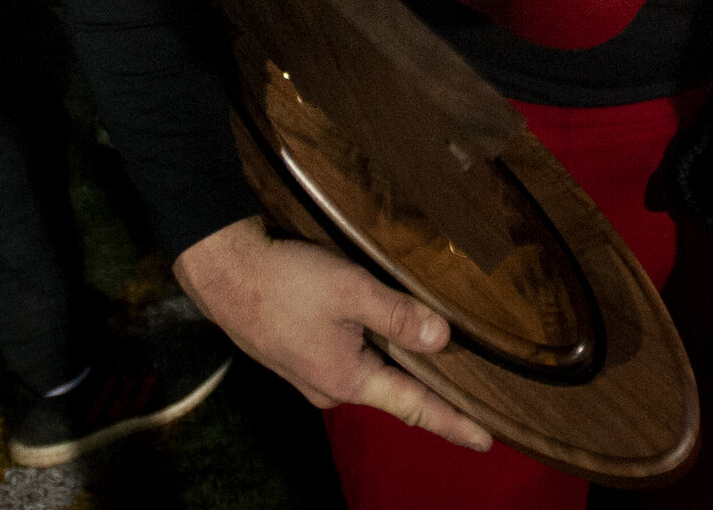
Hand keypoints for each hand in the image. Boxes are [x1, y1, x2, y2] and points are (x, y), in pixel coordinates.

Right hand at [172, 216, 493, 452]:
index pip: (414, 407)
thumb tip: (443, 340)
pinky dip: (379, 352)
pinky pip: (353, 359)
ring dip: (405, 368)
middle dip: (434, 395)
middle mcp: (331, 387)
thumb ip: (398, 315)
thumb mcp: (351, 292)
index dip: (453, 422)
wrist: (225, 272)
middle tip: (478, 402)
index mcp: (348, 380)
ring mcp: (313, 373)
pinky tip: (393, 339)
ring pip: (373, 373)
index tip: (487, 440)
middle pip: (396, 392)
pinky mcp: (302, 354)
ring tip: (445, 369)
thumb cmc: (285, 282)